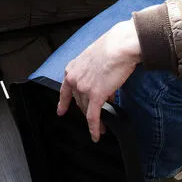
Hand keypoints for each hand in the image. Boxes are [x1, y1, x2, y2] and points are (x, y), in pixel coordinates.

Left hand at [58, 20, 141, 141]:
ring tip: (101, 128)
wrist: (120, 46)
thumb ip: (95, 75)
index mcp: (72, 68)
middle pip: (79, 101)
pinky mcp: (95, 96)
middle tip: (94, 120)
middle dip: (86, 111)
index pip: (65, 90)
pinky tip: (96, 135)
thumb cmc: (112, 47)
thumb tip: (104, 90)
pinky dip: (94, 128)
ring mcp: (83, 88)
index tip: (61, 110)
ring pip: (87, 110)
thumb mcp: (95, 59)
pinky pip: (93, 116)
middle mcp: (74, 79)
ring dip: (94, 121)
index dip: (63, 102)